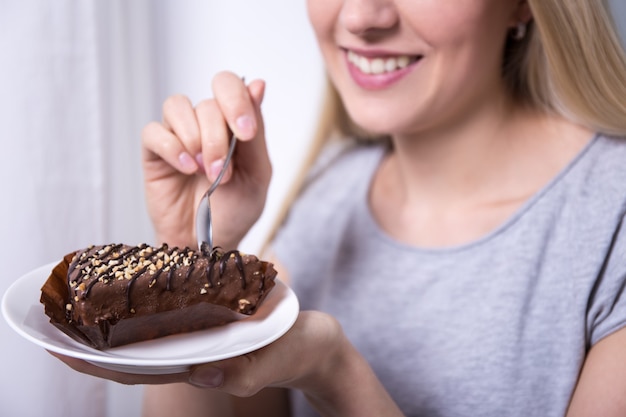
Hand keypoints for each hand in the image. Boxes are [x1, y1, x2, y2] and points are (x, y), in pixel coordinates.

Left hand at [50, 311, 403, 416]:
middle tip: (56, 326)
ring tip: (79, 312)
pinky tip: (129, 299)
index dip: (103, 363)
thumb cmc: (303, 348)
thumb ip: (252, 368)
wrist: (316, 344)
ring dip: (111, 332)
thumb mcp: (284, 355)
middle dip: (93, 348)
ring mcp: (202, 346)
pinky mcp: (211, 331)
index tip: (67, 348)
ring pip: (147, 344)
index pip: (145, 371)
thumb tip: (208, 374)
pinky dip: (144, 315)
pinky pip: (170, 326)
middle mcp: (197, 359)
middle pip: (134, 360)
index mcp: (209, 367)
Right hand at [141, 72, 270, 248]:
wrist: (208, 244)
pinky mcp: (155, 153)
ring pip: (178, 106)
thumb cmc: (235, 211)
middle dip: (217, 136)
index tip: (245, 133)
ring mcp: (178, 136)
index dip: (237, 101)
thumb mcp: (257, 175)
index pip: (230, 86)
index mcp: (232, 124)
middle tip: (222, 171)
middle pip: (207, 103)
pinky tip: (185, 168)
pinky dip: (171, 147)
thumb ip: (256, 132)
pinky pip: (154, 132)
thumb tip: (257, 84)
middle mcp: (205, 124)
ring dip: (194, 138)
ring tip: (203, 171)